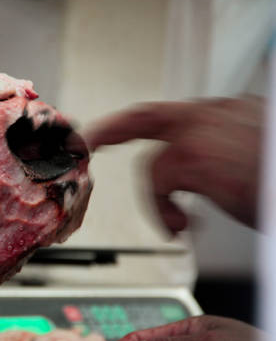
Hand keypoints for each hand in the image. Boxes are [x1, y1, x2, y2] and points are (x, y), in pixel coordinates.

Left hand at [84, 97, 263, 233]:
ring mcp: (205, 132)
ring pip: (155, 163)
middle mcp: (217, 114)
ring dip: (157, 198)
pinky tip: (178, 225)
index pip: (175, 114)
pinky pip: (158, 182)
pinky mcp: (196, 156)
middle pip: (148, 116)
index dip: (141, 122)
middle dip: (111, 129)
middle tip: (87, 142)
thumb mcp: (253, 162)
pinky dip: (161, 208)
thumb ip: (223, 157)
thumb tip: (199, 177)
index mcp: (231, 114)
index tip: (115, 130)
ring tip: (175, 222)